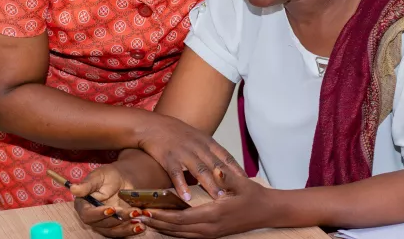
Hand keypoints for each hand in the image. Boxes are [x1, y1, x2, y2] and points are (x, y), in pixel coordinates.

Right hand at [71, 163, 148, 236]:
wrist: (124, 180)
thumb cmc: (109, 175)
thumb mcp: (99, 176)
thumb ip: (87, 184)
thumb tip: (73, 189)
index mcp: (84, 204)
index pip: (87, 214)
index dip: (98, 214)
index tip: (111, 209)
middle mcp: (92, 217)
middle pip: (102, 224)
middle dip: (118, 219)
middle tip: (133, 211)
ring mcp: (104, 223)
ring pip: (113, 231)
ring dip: (126, 228)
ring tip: (139, 222)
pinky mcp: (116, 227)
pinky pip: (121, 232)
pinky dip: (131, 230)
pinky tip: (141, 226)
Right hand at [137, 116, 246, 201]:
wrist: (151, 125)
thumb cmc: (175, 133)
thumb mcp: (196, 137)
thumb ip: (208, 151)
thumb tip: (222, 167)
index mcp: (206, 141)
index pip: (226, 156)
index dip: (236, 169)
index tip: (247, 180)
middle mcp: (197, 146)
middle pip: (215, 165)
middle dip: (227, 180)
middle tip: (237, 194)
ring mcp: (183, 152)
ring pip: (199, 170)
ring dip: (209, 184)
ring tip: (218, 198)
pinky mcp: (168, 158)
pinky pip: (177, 173)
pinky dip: (182, 185)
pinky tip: (187, 197)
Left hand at [141, 168, 272, 237]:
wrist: (267, 211)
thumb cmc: (254, 196)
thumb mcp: (242, 183)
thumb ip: (227, 177)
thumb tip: (216, 171)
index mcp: (214, 215)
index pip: (181, 219)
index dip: (161, 215)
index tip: (145, 210)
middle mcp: (210, 228)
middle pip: (176, 229)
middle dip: (155, 223)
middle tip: (136, 217)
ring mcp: (211, 232)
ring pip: (180, 234)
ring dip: (161, 228)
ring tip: (144, 221)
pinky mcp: (212, 232)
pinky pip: (187, 234)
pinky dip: (173, 230)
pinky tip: (163, 225)